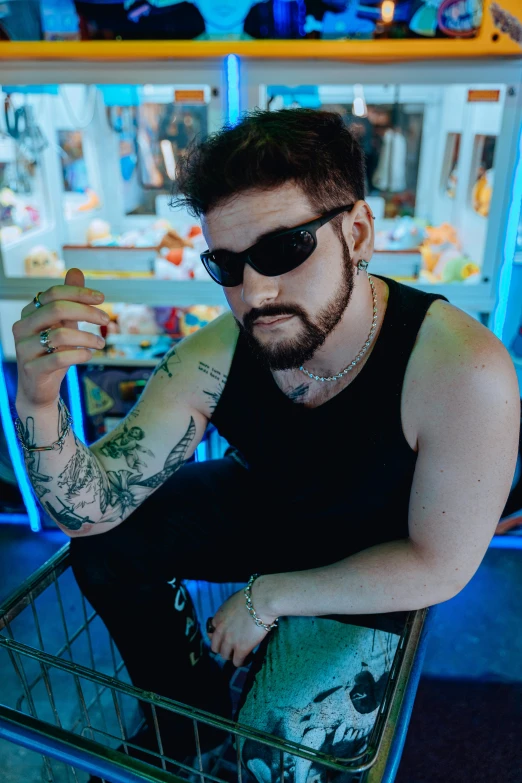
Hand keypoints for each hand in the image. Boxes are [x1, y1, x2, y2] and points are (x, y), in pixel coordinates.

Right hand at [13, 268, 108, 409]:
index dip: (79, 293)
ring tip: (101, 343)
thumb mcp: (63, 325)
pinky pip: (59, 358)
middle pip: (56, 309)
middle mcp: (22, 327)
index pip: (53, 293)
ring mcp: (24, 349)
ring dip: (87, 337)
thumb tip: (76, 271)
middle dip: (86, 312)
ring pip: (60, 335)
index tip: (102, 298)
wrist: (39, 389)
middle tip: (106, 319)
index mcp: (29, 312)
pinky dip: (79, 354)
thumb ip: (69, 301)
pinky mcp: (31, 369)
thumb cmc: (53, 353)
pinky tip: (89, 355)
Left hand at [207, 588, 276, 667]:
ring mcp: (229, 640)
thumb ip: (229, 612)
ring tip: (242, 653)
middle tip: (234, 647)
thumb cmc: (252, 597)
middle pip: (215, 647)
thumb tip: (235, 617)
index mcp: (218, 617)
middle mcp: (220, 630)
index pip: (211, 633)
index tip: (226, 637)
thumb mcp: (233, 602)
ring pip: (225, 656)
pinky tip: (249, 656)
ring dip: (232, 656)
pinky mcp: (240, 648)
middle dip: (223, 648)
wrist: (261, 601)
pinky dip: (243, 661)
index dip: (219, 637)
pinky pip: (237, 662)